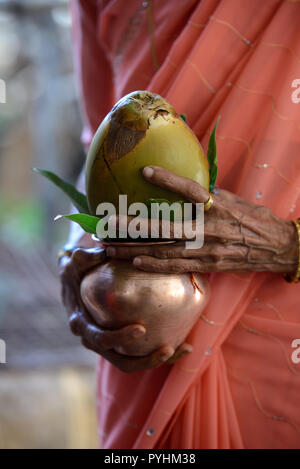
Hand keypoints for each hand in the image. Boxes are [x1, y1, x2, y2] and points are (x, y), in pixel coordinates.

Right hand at [59, 244, 191, 371]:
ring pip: (131, 363)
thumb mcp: (76, 262)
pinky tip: (182, 345)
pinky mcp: (118, 344)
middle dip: (145, 359)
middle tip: (168, 348)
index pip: (100, 339)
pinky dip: (157, 354)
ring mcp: (106, 345)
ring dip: (156, 361)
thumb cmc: (77, 271)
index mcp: (82, 324)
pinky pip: (137, 355)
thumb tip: (103, 252)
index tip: (141, 329)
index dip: (120, 338)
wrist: (73, 283)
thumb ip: (86, 257)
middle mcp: (93, 339)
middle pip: (120, 361)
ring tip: (182, 349)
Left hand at [106, 166, 297, 274]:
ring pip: (165, 251)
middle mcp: (211, 229)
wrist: (275, 247)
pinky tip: (135, 262)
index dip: (169, 181)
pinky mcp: (208, 265)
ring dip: (135, 250)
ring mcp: (208, 250)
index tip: (144, 171)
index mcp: (218, 207)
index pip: (191, 191)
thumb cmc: (251, 218)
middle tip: (106, 224)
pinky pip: (177, 267)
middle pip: (166, 228)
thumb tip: (178, 187)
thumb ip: (205, 195)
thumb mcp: (231, 200)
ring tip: (110, 247)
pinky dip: (155, 266)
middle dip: (132, 227)